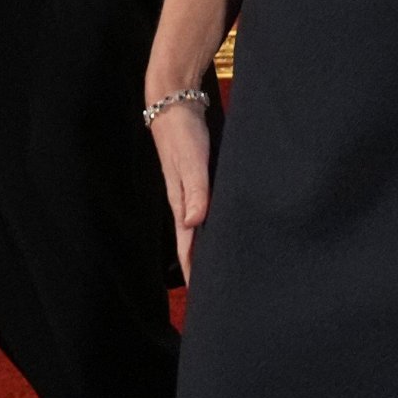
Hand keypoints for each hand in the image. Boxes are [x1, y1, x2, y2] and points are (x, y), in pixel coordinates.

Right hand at [151, 102, 210, 282]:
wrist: (174, 103)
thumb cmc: (182, 133)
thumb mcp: (191, 162)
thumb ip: (196, 191)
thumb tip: (194, 224)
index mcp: (180, 202)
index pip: (187, 245)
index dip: (193, 270)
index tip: (202, 295)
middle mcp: (184, 200)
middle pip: (192, 241)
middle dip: (201, 265)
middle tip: (215, 288)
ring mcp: (190, 189)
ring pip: (199, 226)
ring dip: (207, 245)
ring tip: (220, 265)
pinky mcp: (198, 177)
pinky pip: (205, 208)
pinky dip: (213, 223)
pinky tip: (223, 225)